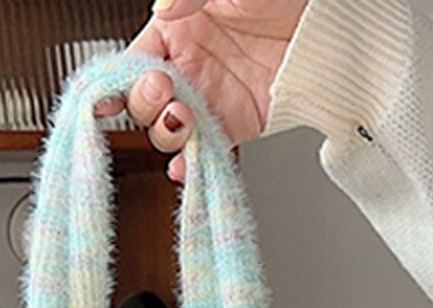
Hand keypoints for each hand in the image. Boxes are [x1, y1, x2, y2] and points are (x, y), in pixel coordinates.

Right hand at [95, 0, 309, 181]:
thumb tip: (163, 10)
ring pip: (170, 131)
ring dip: (168, 134)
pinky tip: (186, 166)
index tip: (105, 98)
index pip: (131, 62)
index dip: (115, 82)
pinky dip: (193, 164)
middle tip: (164, 92)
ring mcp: (209, 99)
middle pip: (145, 103)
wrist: (327, 23)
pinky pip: (207, 151)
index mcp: (174, 30)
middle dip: (147, 104)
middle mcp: (186, 68)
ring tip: (182, 121)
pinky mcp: (235, 125)